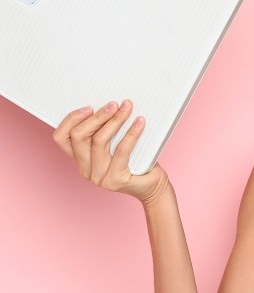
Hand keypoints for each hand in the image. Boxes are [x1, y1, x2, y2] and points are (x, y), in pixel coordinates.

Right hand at [53, 100, 168, 203]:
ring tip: (127, 109)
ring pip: (99, 141)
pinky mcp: (115, 180)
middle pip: (79, 137)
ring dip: (115, 121)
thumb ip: (105, 132)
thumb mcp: (115, 145)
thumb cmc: (136, 163)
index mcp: (80, 160)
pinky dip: (131, 133)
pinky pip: (122, 150)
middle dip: (97, 116)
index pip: (61, 138)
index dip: (71, 119)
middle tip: (114, 104)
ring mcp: (99, 178)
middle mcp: (86, 170)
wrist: (152, 187)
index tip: (89, 106)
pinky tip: (140, 122)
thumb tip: (108, 106)